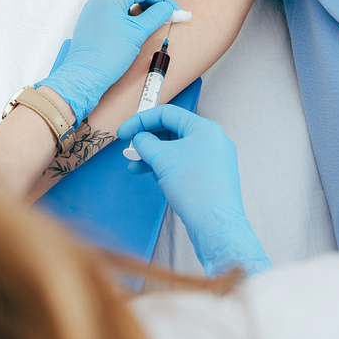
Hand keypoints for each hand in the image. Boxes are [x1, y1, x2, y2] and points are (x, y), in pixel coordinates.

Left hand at [36, 0, 179, 124]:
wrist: (86, 75)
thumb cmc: (108, 55)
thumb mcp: (138, 33)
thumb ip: (156, 16)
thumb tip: (166, 8)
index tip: (173, 9)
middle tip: (157, 8)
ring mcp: (92, 9)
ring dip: (133, 2)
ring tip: (146, 17)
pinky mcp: (90, 20)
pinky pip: (108, 7)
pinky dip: (122, 10)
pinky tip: (131, 25)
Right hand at [117, 105, 271, 276]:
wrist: (215, 225)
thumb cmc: (194, 186)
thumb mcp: (162, 158)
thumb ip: (146, 143)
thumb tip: (140, 139)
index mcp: (205, 128)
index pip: (167, 114)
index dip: (141, 120)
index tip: (123, 132)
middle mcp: (212, 140)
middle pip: (171, 131)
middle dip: (146, 140)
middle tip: (129, 150)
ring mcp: (212, 159)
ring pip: (175, 150)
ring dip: (152, 156)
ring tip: (134, 166)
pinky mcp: (209, 177)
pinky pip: (182, 164)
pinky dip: (165, 167)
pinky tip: (151, 175)